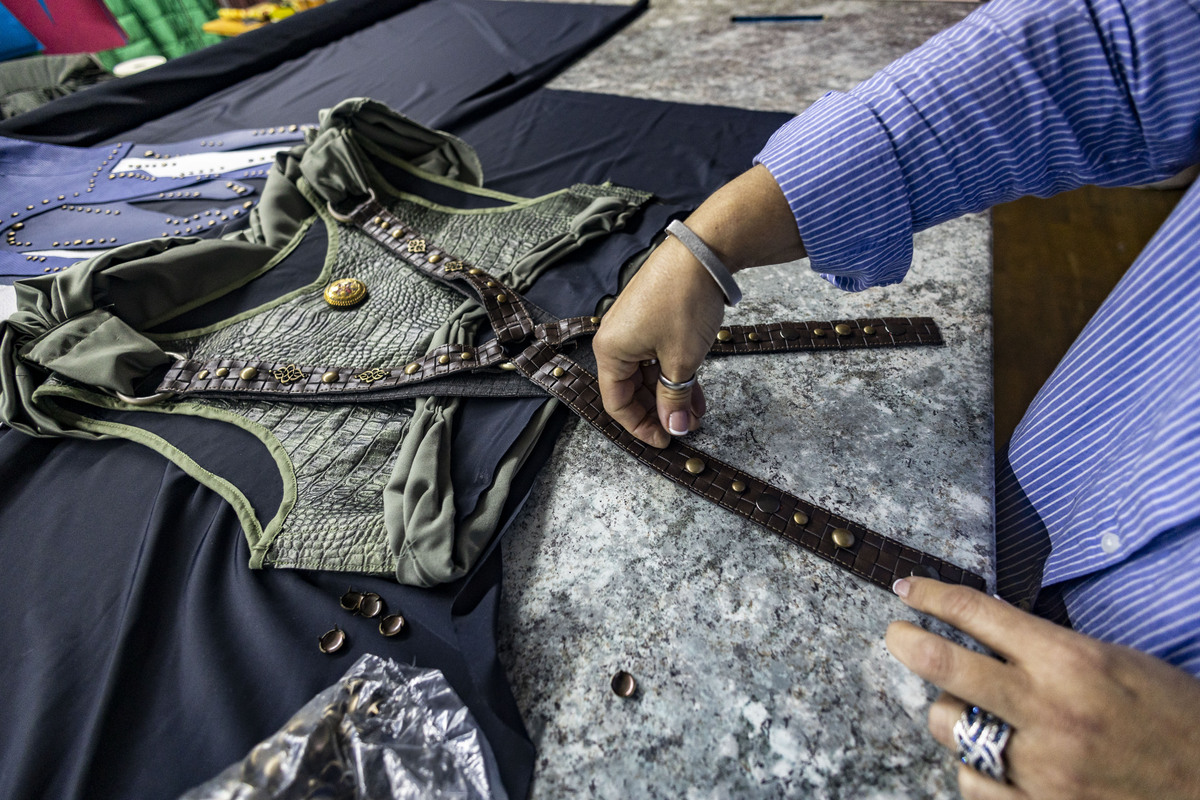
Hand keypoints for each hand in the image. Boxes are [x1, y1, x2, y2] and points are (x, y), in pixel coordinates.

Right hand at [593, 165, 804, 447]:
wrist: (702, 254)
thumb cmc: (683, 303)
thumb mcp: (681, 360)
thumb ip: (675, 399)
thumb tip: (676, 428)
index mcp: (610, 351)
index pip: (617, 403)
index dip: (641, 427)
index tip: (666, 440)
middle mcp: (616, 340)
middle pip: (632, 391)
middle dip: (659, 412)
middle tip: (684, 428)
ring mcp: (634, 329)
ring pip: (649, 375)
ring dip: (672, 396)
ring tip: (697, 413)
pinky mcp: (652, 320)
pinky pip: (658, 357)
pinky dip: (675, 375)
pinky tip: (696, 392)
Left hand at [886, 577, 1199, 798]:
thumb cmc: (1173, 719)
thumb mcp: (1115, 662)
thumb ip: (1048, 649)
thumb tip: (983, 630)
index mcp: (1072, 662)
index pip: (980, 614)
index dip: (933, 597)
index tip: (907, 590)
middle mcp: (1051, 711)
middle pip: (947, 668)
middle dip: (909, 644)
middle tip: (897, 634)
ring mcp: (1044, 768)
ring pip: (951, 729)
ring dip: (952, 716)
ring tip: (974, 713)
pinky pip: (972, 784)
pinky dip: (974, 769)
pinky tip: (990, 760)